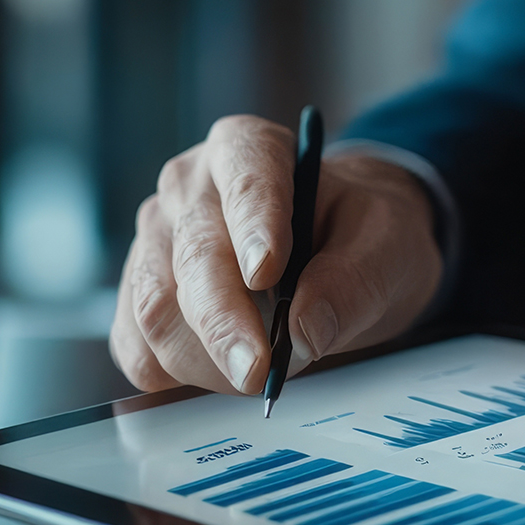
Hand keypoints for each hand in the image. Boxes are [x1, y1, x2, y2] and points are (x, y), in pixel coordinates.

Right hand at [110, 116, 443, 394]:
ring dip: (205, 357)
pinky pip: (138, 343)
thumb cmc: (361, 232)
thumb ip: (352, 281)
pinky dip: (174, 372)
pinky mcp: (142, 292)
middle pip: (194, 256)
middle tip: (259, 373)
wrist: (339, 246)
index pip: (247, 181)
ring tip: (261, 375)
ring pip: (157, 306)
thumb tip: (304, 329)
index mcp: (248, 149)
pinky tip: (216, 375)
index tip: (266, 273)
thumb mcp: (386, 244)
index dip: (253, 226)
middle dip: (224, 322)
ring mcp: (156, 239)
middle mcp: (190, 187)